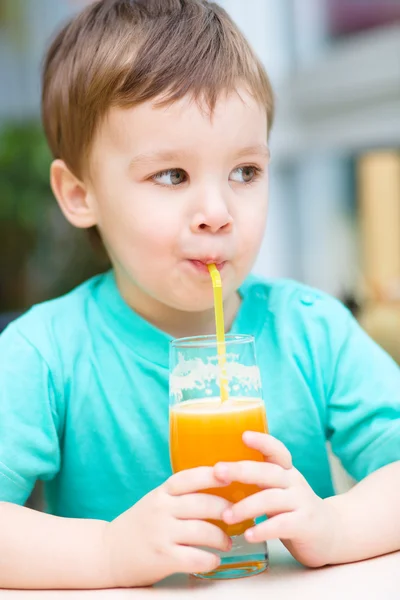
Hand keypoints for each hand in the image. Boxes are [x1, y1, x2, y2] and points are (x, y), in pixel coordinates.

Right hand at [103, 467, 231, 586]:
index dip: (211, 475)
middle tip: (239, 515)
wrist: (107, 552)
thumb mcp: (156, 501)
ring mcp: (161, 534)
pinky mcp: (162, 558)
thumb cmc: (140, 525)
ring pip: (202, 531)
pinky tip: (214, 560)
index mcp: (162, 493)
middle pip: (202, 504)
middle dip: (226, 510)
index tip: (231, 475)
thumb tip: (220, 488)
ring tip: (227, 542)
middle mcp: (161, 510)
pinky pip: (194, 558)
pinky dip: (210, 559)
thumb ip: (180, 495)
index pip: (190, 478)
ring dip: (221, 538)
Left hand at [214, 432, 336, 567]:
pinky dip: (263, 529)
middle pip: (267, 471)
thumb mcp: (278, 489)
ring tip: (226, 516)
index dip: (262, 441)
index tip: (243, 435)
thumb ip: (258, 480)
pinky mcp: (305, 525)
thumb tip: (216, 473)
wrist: (332, 534)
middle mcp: (294, 482)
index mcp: (285, 471)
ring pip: (271, 499)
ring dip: (246, 506)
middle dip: (240, 470)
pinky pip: (282, 525)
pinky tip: (248, 534)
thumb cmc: (293, 510)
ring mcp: (301, 503)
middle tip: (216, 471)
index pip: (276, 450)